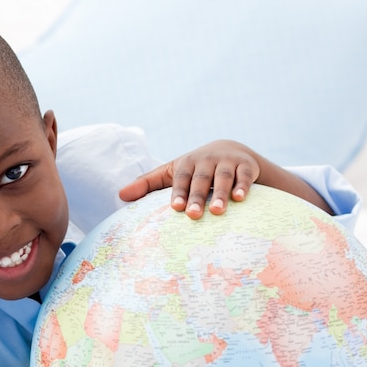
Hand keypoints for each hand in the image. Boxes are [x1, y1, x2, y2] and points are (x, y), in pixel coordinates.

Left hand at [119, 140, 259, 219]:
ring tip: (218, 211)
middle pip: (201, 180)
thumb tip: (120, 195)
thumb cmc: (194, 169)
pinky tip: (239, 199)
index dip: (178, 192)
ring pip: (223, 178)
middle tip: (193, 215)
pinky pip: (244, 176)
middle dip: (197, 197)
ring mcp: (227, 162)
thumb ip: (147, 184)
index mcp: (187, 164)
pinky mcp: (246, 166)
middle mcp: (207, 160)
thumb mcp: (171, 173)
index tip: (175, 208)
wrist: (231, 151)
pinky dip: (242, 186)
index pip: (181, 179)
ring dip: (221, 194)